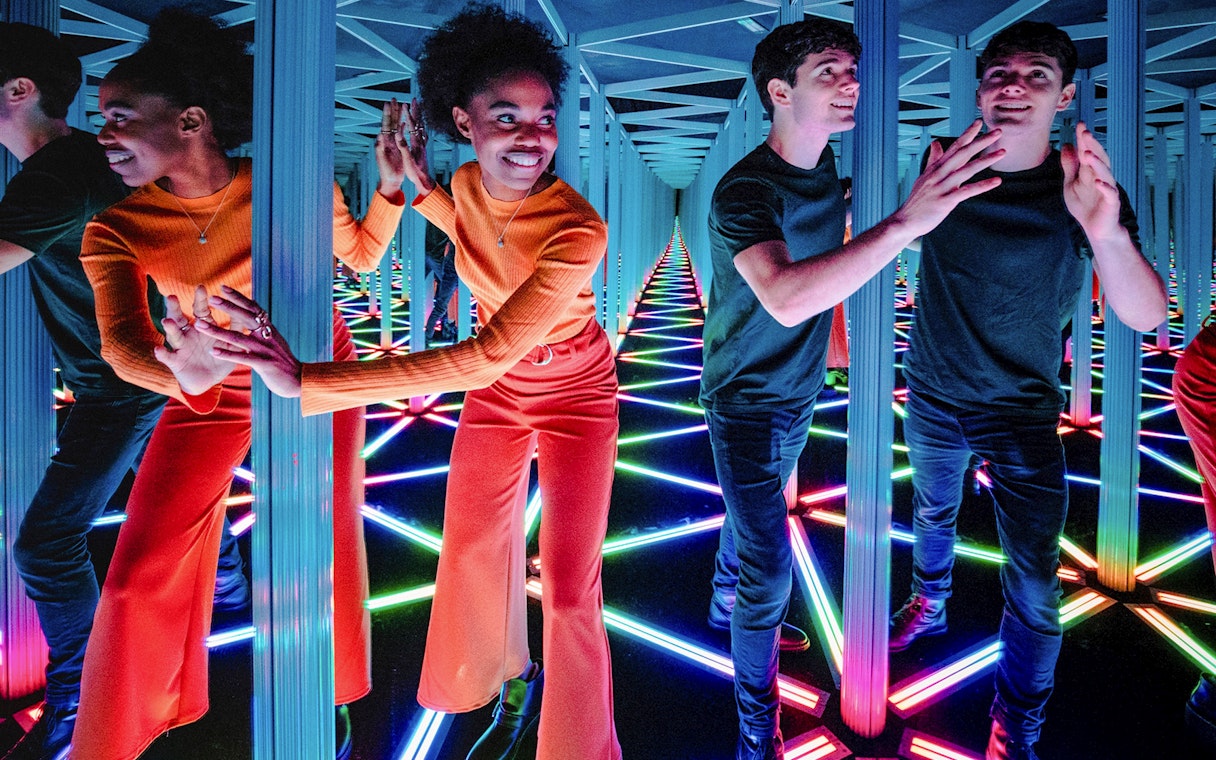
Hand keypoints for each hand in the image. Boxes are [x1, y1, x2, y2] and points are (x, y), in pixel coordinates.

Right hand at [153, 286, 233, 394]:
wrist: (209, 381)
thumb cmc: (220, 358)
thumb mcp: (230, 342)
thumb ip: (236, 327)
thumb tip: (247, 310)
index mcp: (202, 326)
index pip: (200, 310)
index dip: (200, 300)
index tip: (201, 287)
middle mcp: (188, 333)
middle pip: (180, 317)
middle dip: (175, 308)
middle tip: (171, 296)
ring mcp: (180, 347)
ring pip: (172, 335)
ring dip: (170, 328)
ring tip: (167, 321)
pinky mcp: (175, 361)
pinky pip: (167, 357)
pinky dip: (162, 354)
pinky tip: (158, 350)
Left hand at [197, 285, 303, 397]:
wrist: (300, 380)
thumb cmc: (284, 362)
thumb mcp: (275, 341)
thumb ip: (264, 330)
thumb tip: (257, 317)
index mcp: (269, 329)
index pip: (253, 308)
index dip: (238, 297)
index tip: (223, 287)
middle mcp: (267, 336)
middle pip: (246, 317)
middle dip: (228, 307)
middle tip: (211, 298)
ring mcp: (265, 350)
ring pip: (238, 338)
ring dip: (217, 331)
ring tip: (200, 325)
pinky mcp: (264, 365)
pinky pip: (242, 358)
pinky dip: (227, 354)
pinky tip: (213, 351)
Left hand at [375, 99, 407, 196]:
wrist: (391, 180)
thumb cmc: (386, 171)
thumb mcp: (382, 159)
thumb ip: (380, 147)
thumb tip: (379, 134)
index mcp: (383, 141)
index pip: (385, 124)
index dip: (387, 114)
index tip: (387, 103)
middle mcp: (387, 140)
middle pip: (391, 122)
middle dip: (392, 110)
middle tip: (394, 99)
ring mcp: (393, 143)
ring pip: (396, 126)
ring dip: (398, 116)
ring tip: (401, 105)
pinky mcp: (398, 147)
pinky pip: (401, 134)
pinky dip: (403, 127)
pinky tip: (405, 121)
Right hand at [392, 98, 434, 196]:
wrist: (425, 181)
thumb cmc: (415, 172)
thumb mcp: (407, 160)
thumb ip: (403, 147)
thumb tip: (398, 134)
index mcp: (416, 144)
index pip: (412, 126)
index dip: (408, 115)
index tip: (404, 105)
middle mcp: (421, 142)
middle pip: (419, 123)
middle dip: (416, 111)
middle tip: (414, 100)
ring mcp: (422, 145)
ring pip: (421, 127)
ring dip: (419, 117)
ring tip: (417, 108)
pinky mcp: (423, 149)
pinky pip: (422, 134)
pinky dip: (420, 126)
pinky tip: (420, 126)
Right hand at [894, 120, 1005, 238]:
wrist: (905, 221)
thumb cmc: (917, 201)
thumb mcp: (923, 176)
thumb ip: (933, 160)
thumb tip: (936, 143)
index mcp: (936, 168)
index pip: (954, 147)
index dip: (967, 134)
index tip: (979, 122)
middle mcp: (939, 174)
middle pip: (963, 153)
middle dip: (981, 141)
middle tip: (998, 131)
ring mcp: (942, 187)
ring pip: (967, 170)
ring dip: (986, 160)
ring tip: (1002, 152)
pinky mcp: (945, 202)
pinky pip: (967, 191)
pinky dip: (982, 186)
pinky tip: (997, 181)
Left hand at [1062, 121, 1122, 241]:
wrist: (1096, 228)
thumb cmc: (1084, 205)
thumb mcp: (1071, 184)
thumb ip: (1069, 166)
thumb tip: (1067, 144)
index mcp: (1091, 171)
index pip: (1088, 151)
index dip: (1084, 139)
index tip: (1079, 124)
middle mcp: (1101, 176)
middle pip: (1098, 158)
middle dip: (1092, 145)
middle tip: (1085, 132)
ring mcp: (1107, 189)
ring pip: (1105, 173)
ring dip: (1097, 163)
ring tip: (1087, 153)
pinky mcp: (1111, 203)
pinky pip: (1110, 193)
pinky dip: (1105, 187)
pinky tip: (1099, 181)